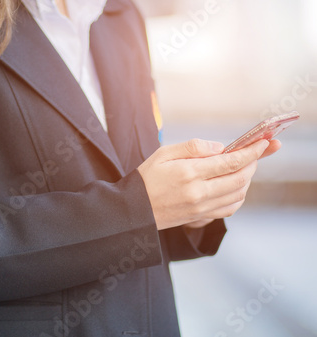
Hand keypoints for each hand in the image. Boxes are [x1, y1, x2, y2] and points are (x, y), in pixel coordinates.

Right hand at [137, 138, 269, 230]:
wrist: (133, 210)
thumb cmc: (146, 178)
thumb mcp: (163, 153)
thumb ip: (192, 147)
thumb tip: (220, 147)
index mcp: (189, 173)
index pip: (231, 161)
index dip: (252, 152)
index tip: (264, 143)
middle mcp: (198, 192)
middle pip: (240, 178)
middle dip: (254, 163)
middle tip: (257, 152)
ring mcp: (201, 208)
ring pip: (238, 194)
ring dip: (248, 179)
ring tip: (245, 167)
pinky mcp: (200, 217)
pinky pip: (230, 209)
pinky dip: (239, 197)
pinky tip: (236, 187)